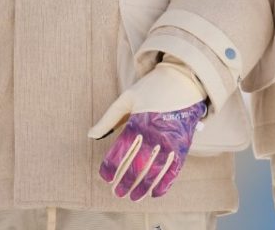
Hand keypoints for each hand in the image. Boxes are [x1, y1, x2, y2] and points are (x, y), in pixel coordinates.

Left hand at [89, 56, 206, 199]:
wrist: (182, 78)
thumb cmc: (151, 88)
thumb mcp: (127, 97)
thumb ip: (109, 118)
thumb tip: (91, 135)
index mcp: (137, 122)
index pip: (121, 152)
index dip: (111, 168)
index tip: (106, 177)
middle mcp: (153, 133)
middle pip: (137, 166)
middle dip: (126, 182)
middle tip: (118, 192)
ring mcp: (170, 140)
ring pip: (155, 171)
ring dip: (143, 187)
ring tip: (134, 196)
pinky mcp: (183, 143)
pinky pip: (174, 168)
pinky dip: (165, 183)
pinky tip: (156, 192)